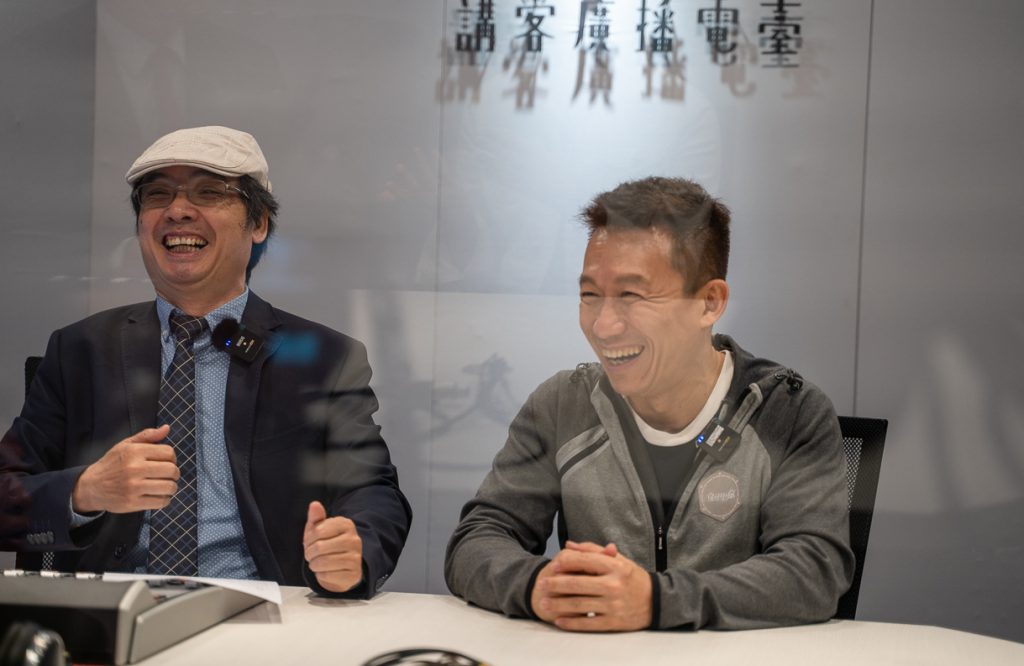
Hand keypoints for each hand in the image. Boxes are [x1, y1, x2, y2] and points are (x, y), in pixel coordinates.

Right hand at [71, 425, 178, 512]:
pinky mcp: (132, 503)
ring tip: (165, 486)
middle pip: (171, 470)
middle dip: (174, 473)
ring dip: (171, 487)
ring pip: (169, 487)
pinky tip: (158, 495)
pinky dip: (164, 499)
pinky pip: (160, 502)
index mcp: (134, 452)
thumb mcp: (125, 445)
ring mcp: (133, 487)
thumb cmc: (112, 464)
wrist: (91, 487)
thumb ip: (147, 435)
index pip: (168, 452)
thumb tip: (166, 428)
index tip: (167, 462)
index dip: (172, 457)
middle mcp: (134, 468)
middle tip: (169, 475)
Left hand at [303, 501, 362, 592]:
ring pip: (323, 562)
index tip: (309, 542)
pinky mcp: (353, 573)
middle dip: (309, 553)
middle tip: (311, 555)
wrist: (342, 567)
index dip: (308, 539)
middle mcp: (354, 539)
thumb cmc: (328, 545)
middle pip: (319, 547)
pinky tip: (325, 571)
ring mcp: (356, 557)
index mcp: (346, 524)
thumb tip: (314, 505)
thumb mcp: (320, 530)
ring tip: (316, 563)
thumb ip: (316, 517)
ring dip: (314, 565)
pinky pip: (328, 575)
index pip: (318, 530)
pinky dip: (321, 575)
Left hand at [530, 540, 652, 631]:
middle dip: (555, 585)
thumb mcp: (618, 560)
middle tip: (541, 585)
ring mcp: (613, 605)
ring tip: (544, 603)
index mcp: (615, 566)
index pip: (585, 561)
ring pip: (579, 604)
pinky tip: (560, 621)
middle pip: (577, 584)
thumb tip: (569, 545)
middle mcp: (613, 585)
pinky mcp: (614, 622)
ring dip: (558, 604)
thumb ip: (593, 551)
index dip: (566, 563)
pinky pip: (588, 623)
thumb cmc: (632, 578)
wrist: (656, 601)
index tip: (553, 565)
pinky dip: (572, 623)